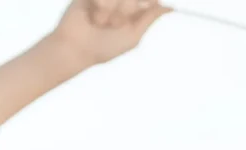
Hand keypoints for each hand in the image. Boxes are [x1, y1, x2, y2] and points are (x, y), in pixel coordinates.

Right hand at [39, 0, 170, 72]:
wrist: (74, 48)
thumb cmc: (102, 47)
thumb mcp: (132, 36)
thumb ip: (150, 18)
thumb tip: (170, 7)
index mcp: (134, 8)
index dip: (147, 3)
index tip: (144, 8)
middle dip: (128, 9)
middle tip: (115, 24)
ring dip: (113, 11)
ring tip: (101, 22)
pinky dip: (101, 6)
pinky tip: (93, 16)